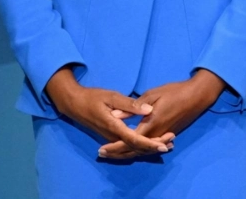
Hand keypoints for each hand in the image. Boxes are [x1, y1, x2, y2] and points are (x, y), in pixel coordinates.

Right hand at [44, 67, 174, 157]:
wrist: (74, 104)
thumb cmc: (93, 97)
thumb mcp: (111, 96)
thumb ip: (130, 104)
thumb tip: (149, 109)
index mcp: (114, 126)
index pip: (135, 139)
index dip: (150, 144)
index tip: (164, 145)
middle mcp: (113, 136)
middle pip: (135, 147)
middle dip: (153, 147)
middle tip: (171, 144)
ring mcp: (111, 138)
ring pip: (132, 148)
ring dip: (149, 148)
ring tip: (167, 144)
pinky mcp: (111, 137)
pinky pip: (128, 145)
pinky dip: (141, 145)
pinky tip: (152, 142)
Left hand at [98, 69, 227, 159]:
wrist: (197, 95)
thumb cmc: (174, 91)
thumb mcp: (152, 94)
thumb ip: (133, 107)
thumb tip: (115, 116)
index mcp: (151, 124)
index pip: (128, 140)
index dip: (114, 146)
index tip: (101, 149)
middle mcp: (156, 134)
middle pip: (134, 149)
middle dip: (118, 153)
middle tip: (103, 153)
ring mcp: (163, 136)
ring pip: (143, 150)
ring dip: (128, 152)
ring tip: (114, 152)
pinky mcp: (168, 134)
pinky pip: (150, 146)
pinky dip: (140, 149)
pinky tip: (133, 148)